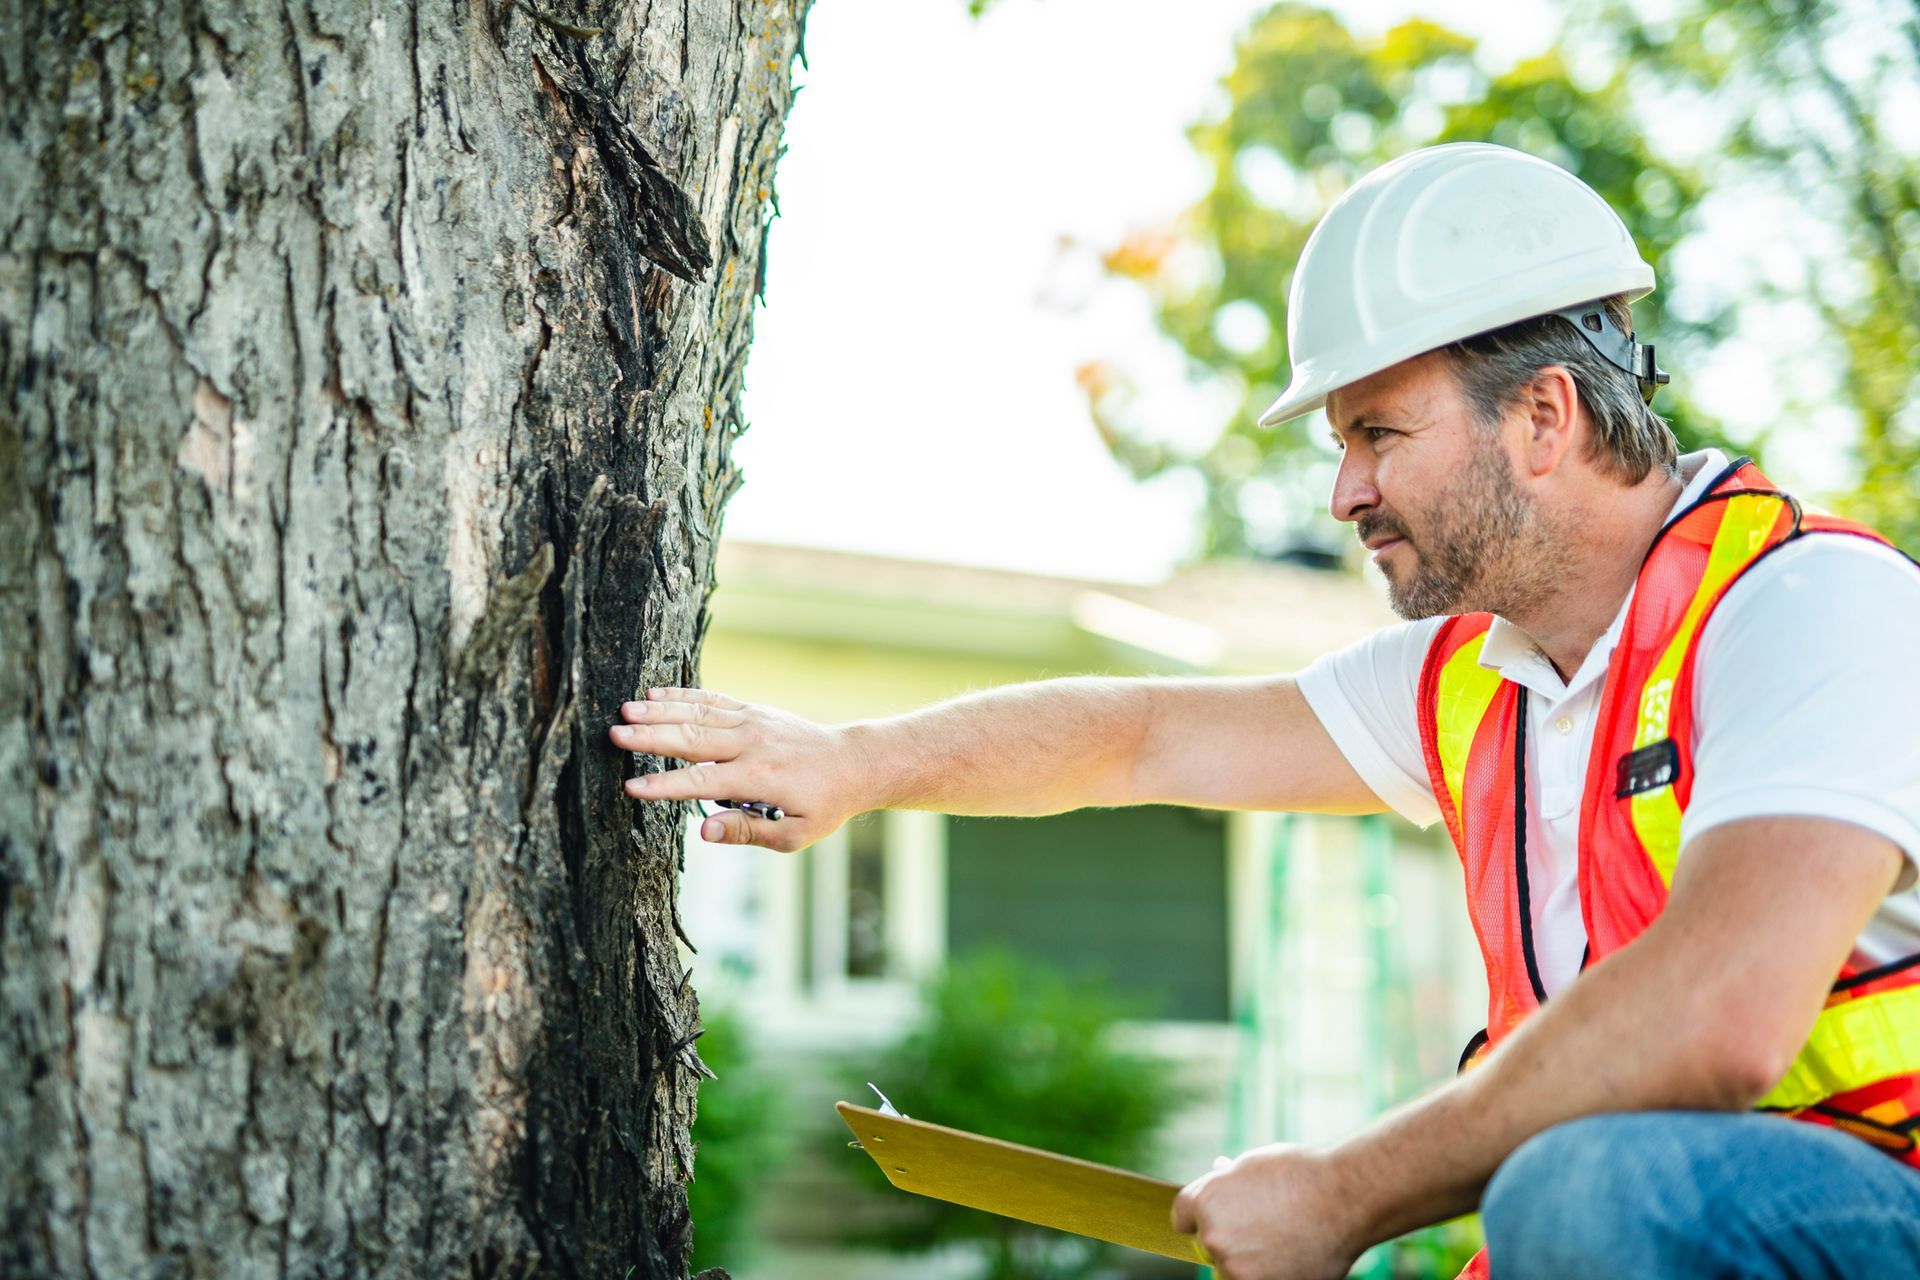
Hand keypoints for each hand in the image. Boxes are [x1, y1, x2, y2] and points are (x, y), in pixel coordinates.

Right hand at [607, 687, 870, 850]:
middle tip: (613, 735)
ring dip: (659, 711)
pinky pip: (713, 699)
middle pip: (691, 738)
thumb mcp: (794, 834)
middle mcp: (751, 744)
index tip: (631, 788)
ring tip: (624, 709)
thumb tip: (704, 832)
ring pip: (698, 712)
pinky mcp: (753, 710)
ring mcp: (751, 722)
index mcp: (757, 779)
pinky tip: (655, 693)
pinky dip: (683, 694)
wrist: (852, 763)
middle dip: (650, 738)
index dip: (663, 786)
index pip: (700, 782)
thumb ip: (748, 833)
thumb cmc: (822, 805)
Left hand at [1171, 1145, 1366, 1279]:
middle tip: (1266, 1232)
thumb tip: (1218, 1172)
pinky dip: (1269, 1277)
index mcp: (1204, 1199)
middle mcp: (1211, 1234)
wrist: (1344, 1197)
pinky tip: (1291, 1260)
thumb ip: (1230, 1180)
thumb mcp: (1255, 1165)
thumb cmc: (1304, 1174)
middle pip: (1208, 1246)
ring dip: (1250, 1264)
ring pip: (1230, 1271)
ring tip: (1285, 1244)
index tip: (1224, 1220)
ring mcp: (1232, 1265)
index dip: (1204, 1218)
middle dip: (1231, 1240)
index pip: (1183, 1219)